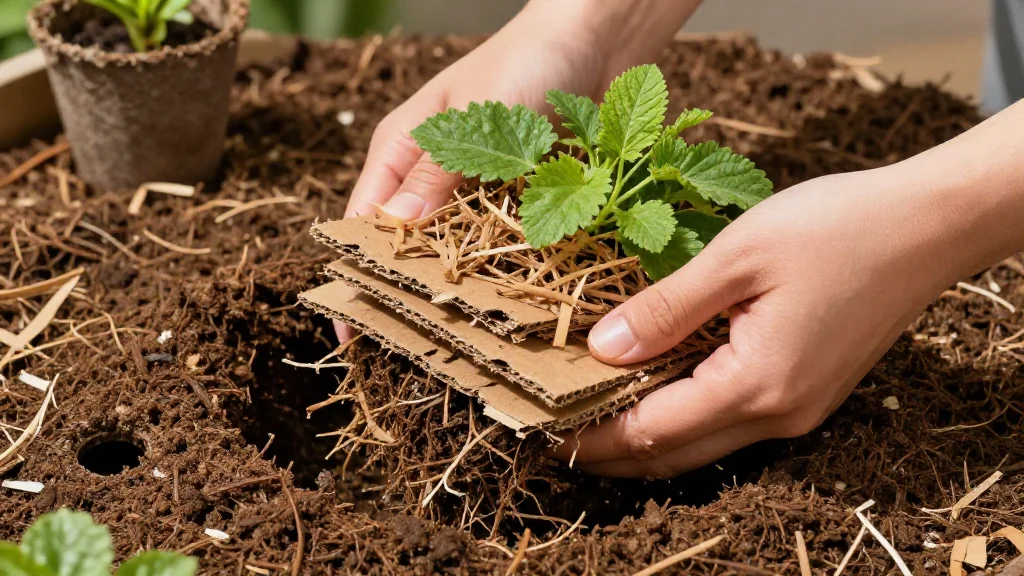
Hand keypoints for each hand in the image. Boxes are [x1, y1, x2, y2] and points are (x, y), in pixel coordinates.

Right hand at [335, 0, 702, 340]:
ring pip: (457, 257)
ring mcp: (478, 193)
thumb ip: (436, 173)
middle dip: (408, 294)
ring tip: (461, 346)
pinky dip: (504, 275)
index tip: (351, 331)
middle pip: (408, 249)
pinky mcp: (522, 202)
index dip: (355, 275)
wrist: (597, 39)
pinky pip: (505, 249)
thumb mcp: (475, 118)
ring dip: (461, 293)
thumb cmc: (526, 62)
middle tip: (413, 350)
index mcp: (401, 151)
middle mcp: (433, 177)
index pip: (363, 223)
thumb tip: (391, 229)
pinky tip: (511, 311)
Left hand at [554, 167, 970, 477]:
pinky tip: (654, 388)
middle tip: (555, 431)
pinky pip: (731, 421)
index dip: (593, 434)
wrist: (927, 226)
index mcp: (757, 384)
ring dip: (646, 436)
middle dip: (611, 449)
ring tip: (591, 412)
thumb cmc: (836, 227)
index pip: (652, 431)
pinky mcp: (807, 393)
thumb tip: (601, 349)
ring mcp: (798, 410)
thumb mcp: (737, 256)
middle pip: (675, 454)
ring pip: (703, 443)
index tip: (544, 428)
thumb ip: (666, 308)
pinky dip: (684, 416)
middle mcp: (779, 414)